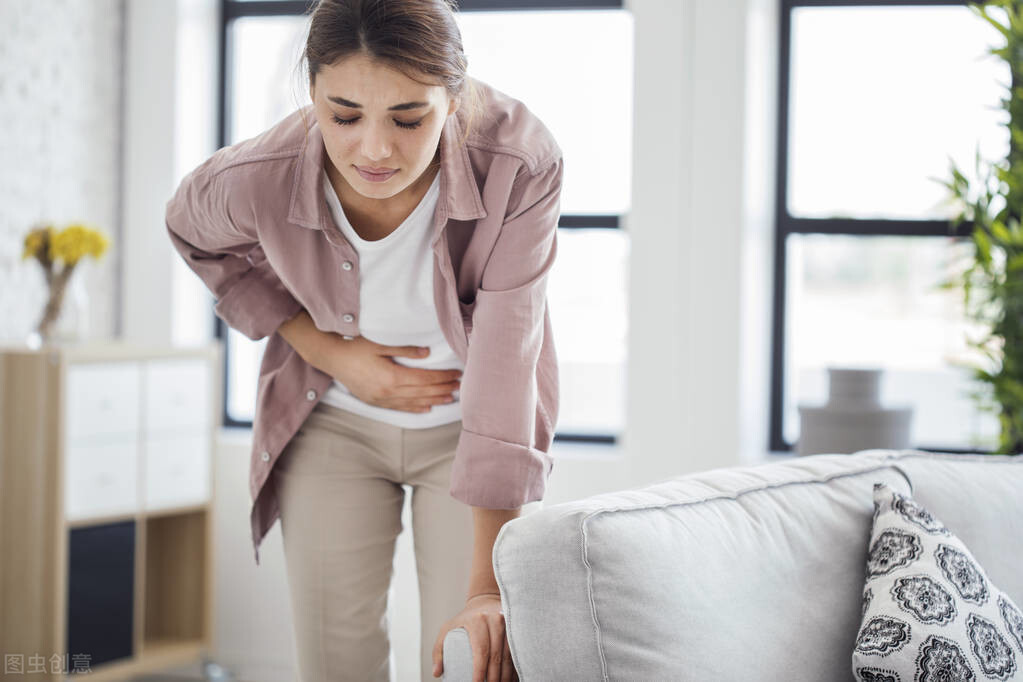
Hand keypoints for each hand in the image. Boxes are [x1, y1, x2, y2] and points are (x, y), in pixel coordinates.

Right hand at [311, 334, 462, 412]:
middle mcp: (388, 392)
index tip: (457, 374)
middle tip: (459, 386)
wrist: (330, 356)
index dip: (442, 377)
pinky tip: (426, 408)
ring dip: (433, 400)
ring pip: (413, 403)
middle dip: (442, 389)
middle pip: (422, 393)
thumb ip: (405, 350)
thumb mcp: (380, 343)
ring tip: (449, 398)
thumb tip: (427, 354)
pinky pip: (399, 408)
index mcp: (391, 377)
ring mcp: (380, 399)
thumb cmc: (354, 345)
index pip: (425, 379)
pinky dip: (415, 408)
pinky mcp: (374, 401)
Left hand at [432, 593, 517, 681]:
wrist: (485, 600)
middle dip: (494, 678)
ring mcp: (508, 623)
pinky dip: (515, 667)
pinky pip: (517, 651)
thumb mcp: (448, 629)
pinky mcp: (516, 627)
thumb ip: (438, 650)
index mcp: (477, 621)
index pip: (481, 651)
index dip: (480, 671)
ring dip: (506, 676)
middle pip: (496, 655)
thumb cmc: (464, 619)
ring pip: (508, 655)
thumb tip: (437, 673)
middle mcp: (495, 620)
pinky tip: (511, 678)